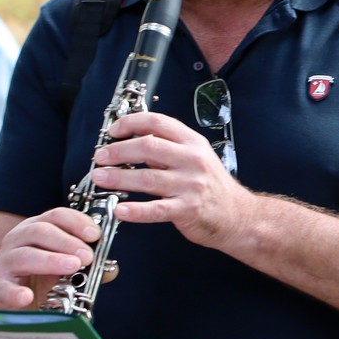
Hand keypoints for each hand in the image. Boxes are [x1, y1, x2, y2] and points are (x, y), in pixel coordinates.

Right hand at [0, 207, 102, 309]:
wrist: (6, 294)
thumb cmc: (38, 276)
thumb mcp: (64, 267)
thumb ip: (87, 265)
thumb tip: (111, 269)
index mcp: (37, 228)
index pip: (57, 216)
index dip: (77, 222)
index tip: (95, 234)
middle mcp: (19, 239)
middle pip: (41, 231)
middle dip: (68, 242)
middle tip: (87, 256)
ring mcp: (6, 261)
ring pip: (26, 255)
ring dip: (51, 260)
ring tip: (72, 266)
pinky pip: (4, 288)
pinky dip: (15, 293)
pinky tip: (27, 297)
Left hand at [84, 109, 251, 247]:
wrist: (238, 215)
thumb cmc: (212, 187)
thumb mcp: (195, 158)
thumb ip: (167, 150)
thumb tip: (131, 142)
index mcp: (192, 143)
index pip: (157, 123)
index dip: (130, 123)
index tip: (113, 131)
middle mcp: (192, 160)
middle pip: (148, 147)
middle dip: (118, 150)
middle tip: (100, 156)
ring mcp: (190, 185)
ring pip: (147, 178)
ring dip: (119, 177)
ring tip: (100, 177)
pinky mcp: (188, 209)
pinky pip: (156, 210)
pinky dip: (136, 211)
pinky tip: (120, 210)